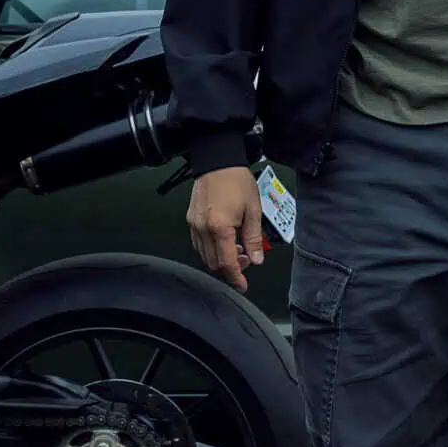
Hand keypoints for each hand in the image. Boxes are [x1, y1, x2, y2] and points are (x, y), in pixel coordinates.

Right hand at [187, 167, 266, 292]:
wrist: (218, 161)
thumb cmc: (237, 181)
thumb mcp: (253, 210)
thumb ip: (254, 237)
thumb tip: (256, 259)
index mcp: (220, 228)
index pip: (227, 262)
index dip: (236, 277)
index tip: (243, 285)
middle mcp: (203, 229)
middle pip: (214, 262)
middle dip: (230, 266)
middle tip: (247, 256)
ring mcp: (194, 224)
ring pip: (204, 255)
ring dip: (220, 257)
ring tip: (237, 245)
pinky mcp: (190, 219)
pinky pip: (198, 243)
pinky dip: (210, 248)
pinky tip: (223, 239)